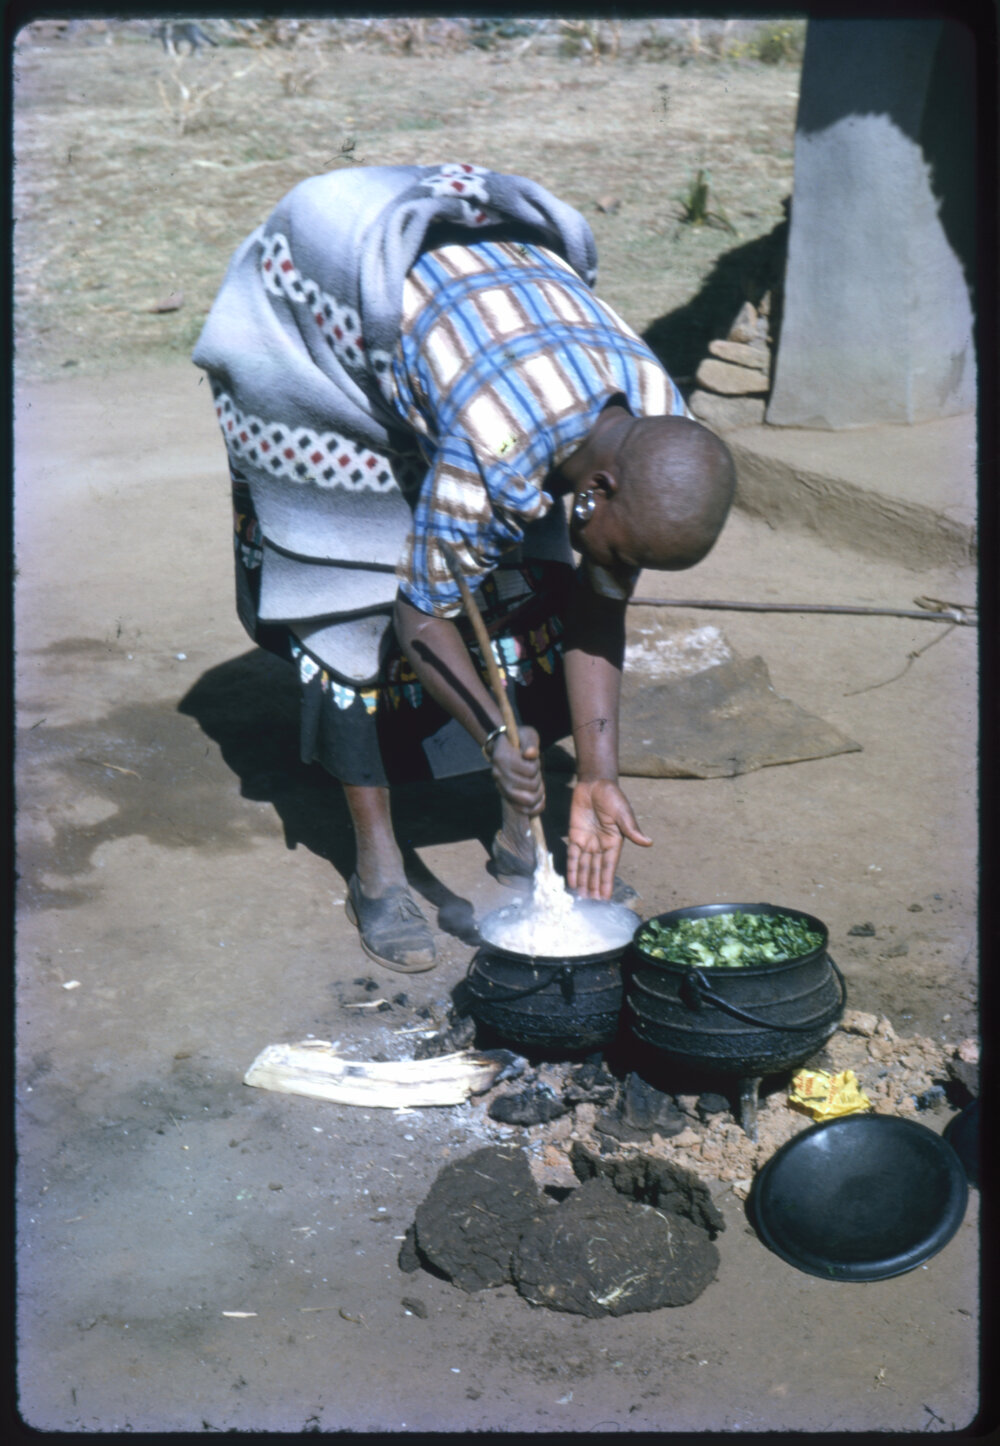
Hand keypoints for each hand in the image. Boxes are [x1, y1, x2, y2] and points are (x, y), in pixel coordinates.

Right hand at [488, 726, 544, 815]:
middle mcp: (498, 774)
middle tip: (536, 772)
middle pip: (531, 786)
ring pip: (528, 800)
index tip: (532, 758)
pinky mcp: (505, 796)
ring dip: (538, 793)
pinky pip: (523, 810)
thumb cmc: (520, 740)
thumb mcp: (528, 735)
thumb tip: (531, 754)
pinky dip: (535, 808)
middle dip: (539, 779)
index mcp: (502, 757)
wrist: (505, 748)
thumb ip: (531, 743)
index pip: (530, 770)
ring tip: (538, 784)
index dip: (537, 765)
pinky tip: (540, 800)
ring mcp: (500, 786)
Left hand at [566, 778, 651, 899]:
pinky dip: (571, 868)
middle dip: (593, 887)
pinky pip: (571, 855)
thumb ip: (632, 829)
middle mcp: (600, 846)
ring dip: (582, 882)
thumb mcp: (623, 813)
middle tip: (590, 904)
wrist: (595, 783)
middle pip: (595, 871)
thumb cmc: (613, 797)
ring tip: (580, 898)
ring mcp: (587, 842)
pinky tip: (571, 881)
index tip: (605, 898)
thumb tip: (648, 843)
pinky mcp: (574, 835)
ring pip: (583, 866)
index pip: (609, 867)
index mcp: (614, 843)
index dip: (606, 883)